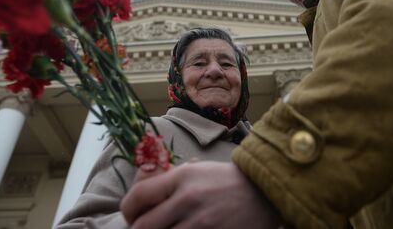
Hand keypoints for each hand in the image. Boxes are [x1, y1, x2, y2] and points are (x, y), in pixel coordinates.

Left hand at [120, 161, 280, 228]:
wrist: (264, 193)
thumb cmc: (225, 180)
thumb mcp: (195, 169)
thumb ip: (167, 180)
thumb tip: (138, 190)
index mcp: (182, 178)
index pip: (137, 197)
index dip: (128, 210)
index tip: (132, 215)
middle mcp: (188, 200)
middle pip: (142, 228)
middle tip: (147, 228)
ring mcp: (201, 224)